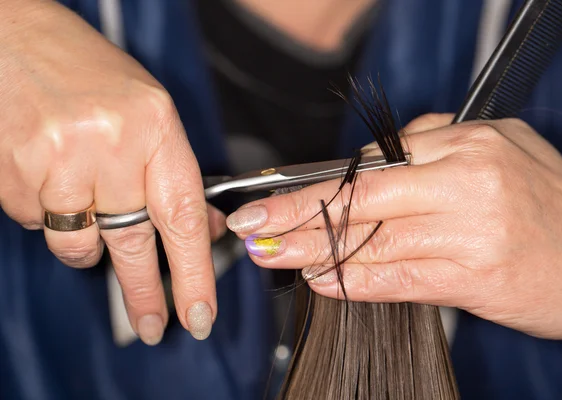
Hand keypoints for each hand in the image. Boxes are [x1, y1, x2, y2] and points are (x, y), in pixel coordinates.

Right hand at [0, 1, 224, 343]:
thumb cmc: (88, 73)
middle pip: (134, 243)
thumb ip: (175, 173)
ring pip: (79, 242)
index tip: (199, 312)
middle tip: (153, 325)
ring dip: (86, 244)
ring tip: (83, 205)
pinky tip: (49, 177)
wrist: (15, 36)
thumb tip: (202, 225)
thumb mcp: (150, 114)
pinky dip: (48, 215)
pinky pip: (37, 223)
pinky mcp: (14, 173)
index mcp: (154, 126)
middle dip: (144, 293)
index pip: (182, 217)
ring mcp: (58, 159)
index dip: (193, 274)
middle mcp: (110, 144)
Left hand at [227, 113, 561, 339]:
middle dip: (297, 212)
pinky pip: (400, 278)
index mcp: (469, 144)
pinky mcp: (476, 276)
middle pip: (362, 197)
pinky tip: (322, 281)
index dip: (320, 183)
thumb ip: (439, 148)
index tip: (279, 196)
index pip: (374, 163)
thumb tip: (374, 162)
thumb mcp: (504, 151)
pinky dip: (356, 280)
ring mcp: (471, 230)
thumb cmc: (552, 208)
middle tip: (253, 225)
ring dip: (316, 250)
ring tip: (275, 255)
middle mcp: (468, 181)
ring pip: (373, 239)